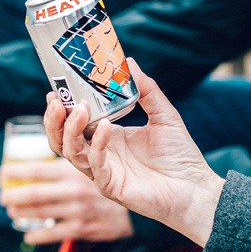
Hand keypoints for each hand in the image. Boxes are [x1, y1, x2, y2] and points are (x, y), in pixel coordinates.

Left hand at [0, 159, 133, 243]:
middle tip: (2, 198)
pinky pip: (54, 234)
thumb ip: (72, 154)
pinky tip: (29, 236)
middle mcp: (73, 190)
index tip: (3, 172)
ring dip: (22, 214)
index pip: (38, 169)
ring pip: (41, 214)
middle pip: (35, 194)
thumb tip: (51, 145)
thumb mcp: (93, 159)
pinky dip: (38, 236)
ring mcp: (77, 211)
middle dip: (15, 196)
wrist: (139, 204)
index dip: (17, 171)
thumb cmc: (115, 175)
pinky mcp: (83, 229)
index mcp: (74, 170)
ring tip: (11, 212)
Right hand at [44, 61, 222, 246]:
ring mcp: (103, 171)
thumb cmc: (180, 155)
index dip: (62, 107)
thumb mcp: (164, 115)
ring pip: (71, 152)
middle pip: (62, 139)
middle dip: (54, 120)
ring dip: (71, 129)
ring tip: (81, 109)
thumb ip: (147, 90)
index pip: (74, 122)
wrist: (195, 188)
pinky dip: (98, 145)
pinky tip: (106, 127)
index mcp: (107, 137)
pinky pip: (96, 165)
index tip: (56, 88)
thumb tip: (130, 63)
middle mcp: (99, 154)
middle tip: (56, 99)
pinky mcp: (111, 186)